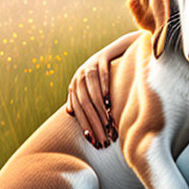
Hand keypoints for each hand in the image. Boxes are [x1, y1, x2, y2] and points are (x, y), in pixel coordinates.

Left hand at [65, 31, 139, 146]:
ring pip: (92, 92)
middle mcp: (79, 75)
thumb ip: (80, 96)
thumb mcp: (90, 84)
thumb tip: (71, 112)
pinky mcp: (102, 58)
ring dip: (99, 109)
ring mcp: (90, 65)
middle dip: (94, 122)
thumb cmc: (104, 71)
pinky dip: (104, 89)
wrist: (117, 47)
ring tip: (107, 123)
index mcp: (75, 83)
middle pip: (85, 103)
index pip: (78, 109)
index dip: (85, 125)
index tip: (94, 140)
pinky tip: (108, 101)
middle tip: (103, 137)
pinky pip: (102, 76)